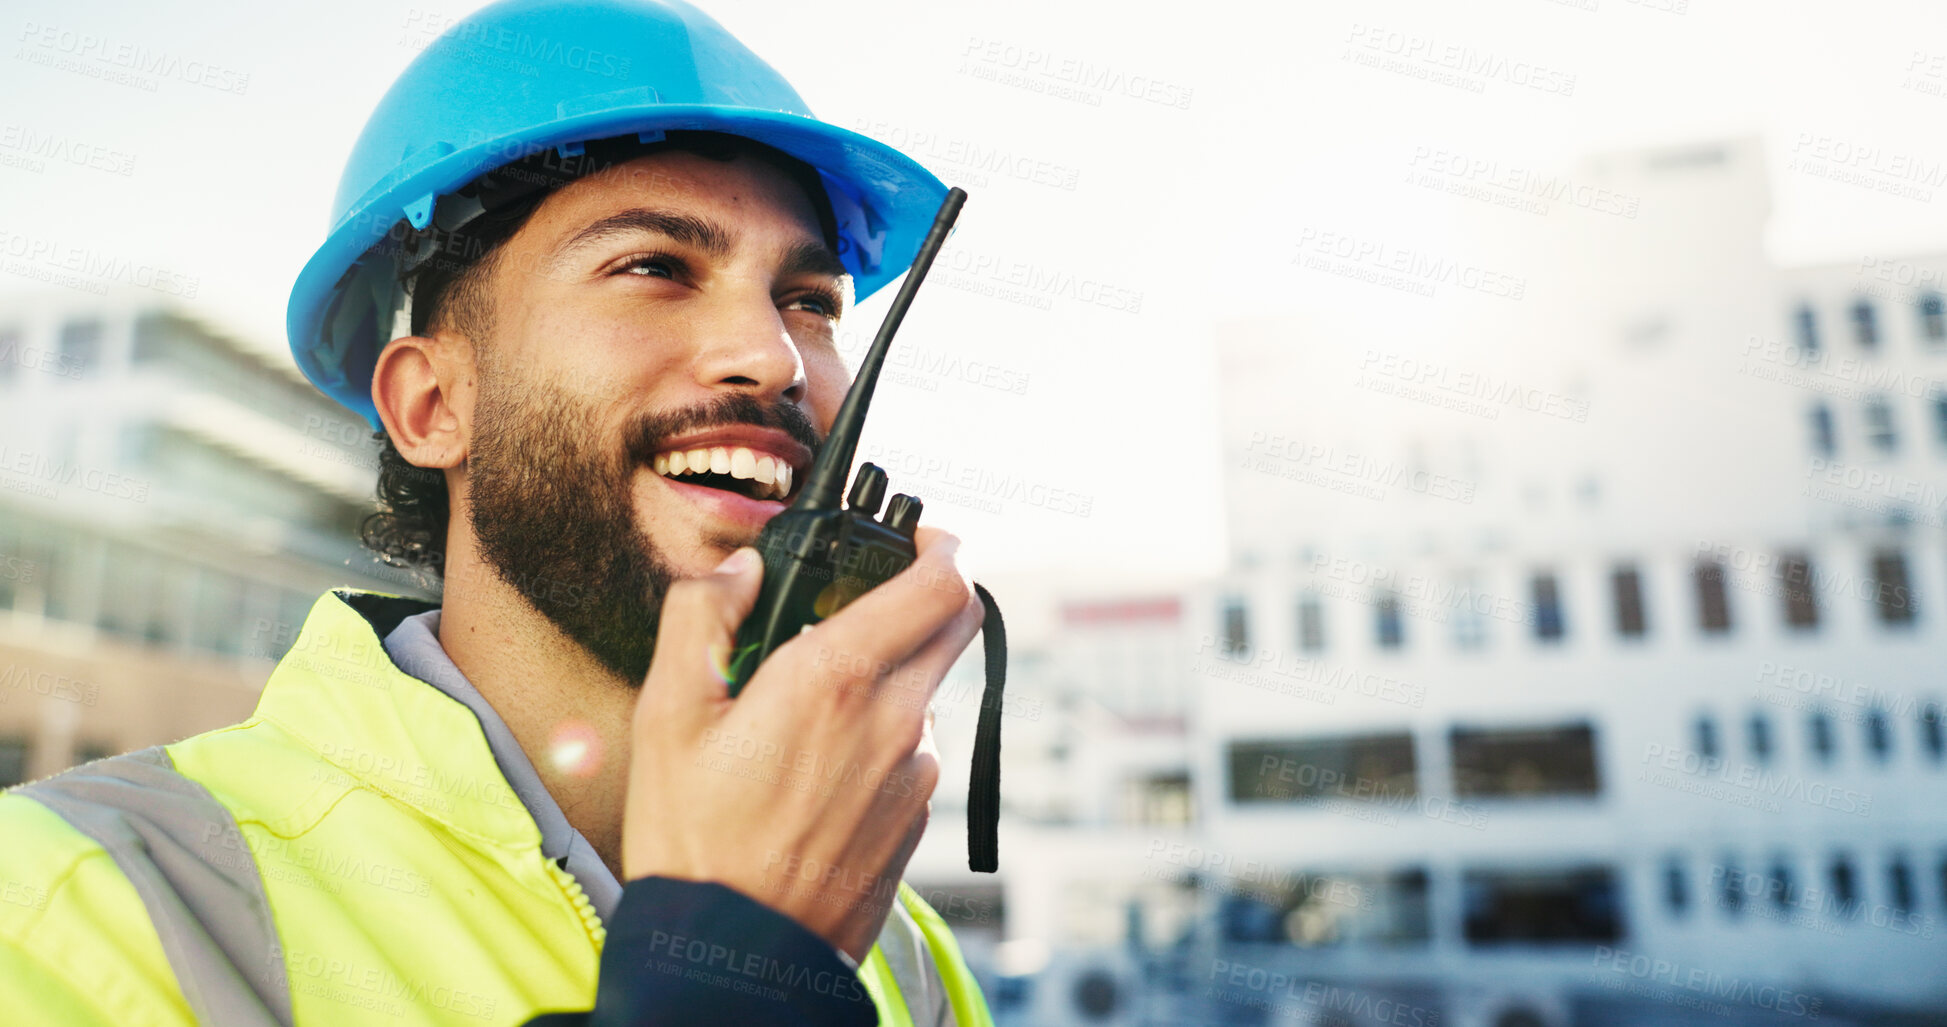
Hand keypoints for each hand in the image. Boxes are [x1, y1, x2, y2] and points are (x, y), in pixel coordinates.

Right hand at [622, 527, 984, 961]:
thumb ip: (700, 617)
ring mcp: (913, 775)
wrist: (735, 953)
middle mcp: (893, 720)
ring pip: (927, 694)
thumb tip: (739, 572)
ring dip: (891, 676)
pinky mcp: (916, 821)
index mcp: (836, 679)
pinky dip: (881, 737)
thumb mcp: (667, 715)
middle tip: (878, 593)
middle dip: (931, 595)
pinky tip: (820, 768)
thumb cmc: (696, 839)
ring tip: (812, 706)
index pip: (939, 586)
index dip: (941, 547)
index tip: (920, 537)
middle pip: (956, 628)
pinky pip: (913, 753)